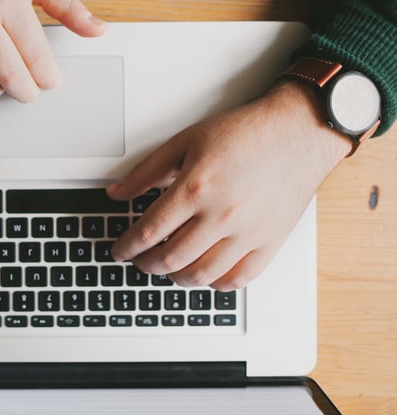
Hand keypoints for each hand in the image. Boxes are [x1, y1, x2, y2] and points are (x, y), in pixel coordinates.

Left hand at [107, 81, 350, 290]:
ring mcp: (248, 233)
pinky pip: (237, 279)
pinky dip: (213, 283)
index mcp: (196, 188)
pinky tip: (203, 274)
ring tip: (167, 268)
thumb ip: (146, 172)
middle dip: (146, 264)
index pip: (149, 232)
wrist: (297, 131)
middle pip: (171, 259)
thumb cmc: (245, 133)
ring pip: (201, 275)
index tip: (119, 250)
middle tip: (139, 260)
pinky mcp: (270, 242)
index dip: (127, 247)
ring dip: (175, 277)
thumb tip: (117, 193)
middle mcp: (222, 215)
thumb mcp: (185, 142)